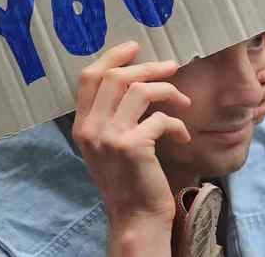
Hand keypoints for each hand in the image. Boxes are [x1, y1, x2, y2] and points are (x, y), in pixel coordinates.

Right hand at [72, 41, 190, 237]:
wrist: (136, 217)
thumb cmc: (128, 180)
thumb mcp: (106, 146)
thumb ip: (109, 116)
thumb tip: (132, 80)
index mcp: (81, 125)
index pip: (89, 77)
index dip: (112, 56)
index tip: (134, 48)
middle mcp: (91, 128)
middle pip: (116, 77)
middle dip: (148, 67)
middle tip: (171, 66)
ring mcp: (110, 137)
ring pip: (139, 91)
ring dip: (167, 90)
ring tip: (182, 101)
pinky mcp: (133, 147)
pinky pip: (160, 119)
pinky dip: (177, 125)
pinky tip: (183, 137)